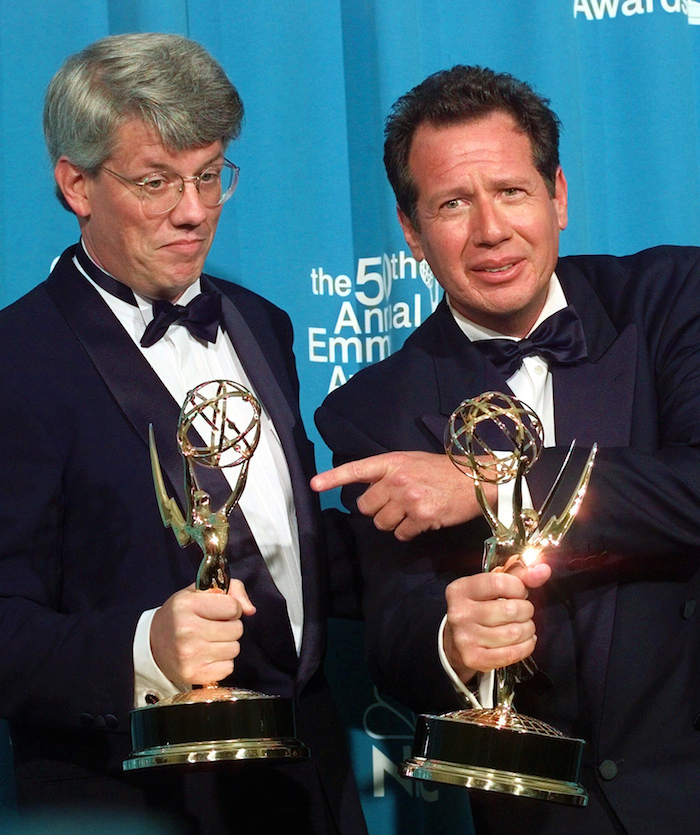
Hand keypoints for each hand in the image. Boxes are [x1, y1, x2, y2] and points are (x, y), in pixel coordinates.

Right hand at [150, 579, 255, 686]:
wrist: (153, 645)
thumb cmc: (180, 615)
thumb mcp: (199, 592)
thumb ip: (231, 589)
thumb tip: (250, 610)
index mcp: (186, 605)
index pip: (233, 606)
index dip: (231, 607)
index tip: (220, 610)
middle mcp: (187, 630)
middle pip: (237, 629)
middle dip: (230, 626)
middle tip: (213, 626)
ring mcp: (189, 654)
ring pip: (234, 649)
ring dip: (227, 644)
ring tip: (210, 640)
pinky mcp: (193, 674)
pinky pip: (228, 668)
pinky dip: (222, 662)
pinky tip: (208, 655)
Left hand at [311, 451, 494, 540]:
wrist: (477, 479)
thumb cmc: (444, 471)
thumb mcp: (413, 462)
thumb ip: (390, 474)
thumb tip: (370, 495)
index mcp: (393, 462)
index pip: (357, 469)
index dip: (333, 478)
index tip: (313, 485)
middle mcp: (397, 479)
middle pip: (365, 506)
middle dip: (376, 509)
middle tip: (396, 504)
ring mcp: (409, 498)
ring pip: (381, 523)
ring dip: (392, 523)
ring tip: (411, 512)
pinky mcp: (421, 516)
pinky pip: (401, 534)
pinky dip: (409, 532)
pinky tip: (423, 520)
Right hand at [443, 563, 550, 682]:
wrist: (456, 640)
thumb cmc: (479, 607)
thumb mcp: (491, 586)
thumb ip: (519, 576)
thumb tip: (544, 569)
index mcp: (460, 590)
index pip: (499, 582)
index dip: (518, 587)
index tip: (519, 592)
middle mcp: (460, 613)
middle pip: (510, 609)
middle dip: (526, 610)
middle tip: (523, 611)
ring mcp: (465, 638)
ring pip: (514, 633)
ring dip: (528, 629)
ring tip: (524, 626)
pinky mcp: (474, 658)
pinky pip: (512, 653)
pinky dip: (526, 646)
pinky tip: (525, 640)